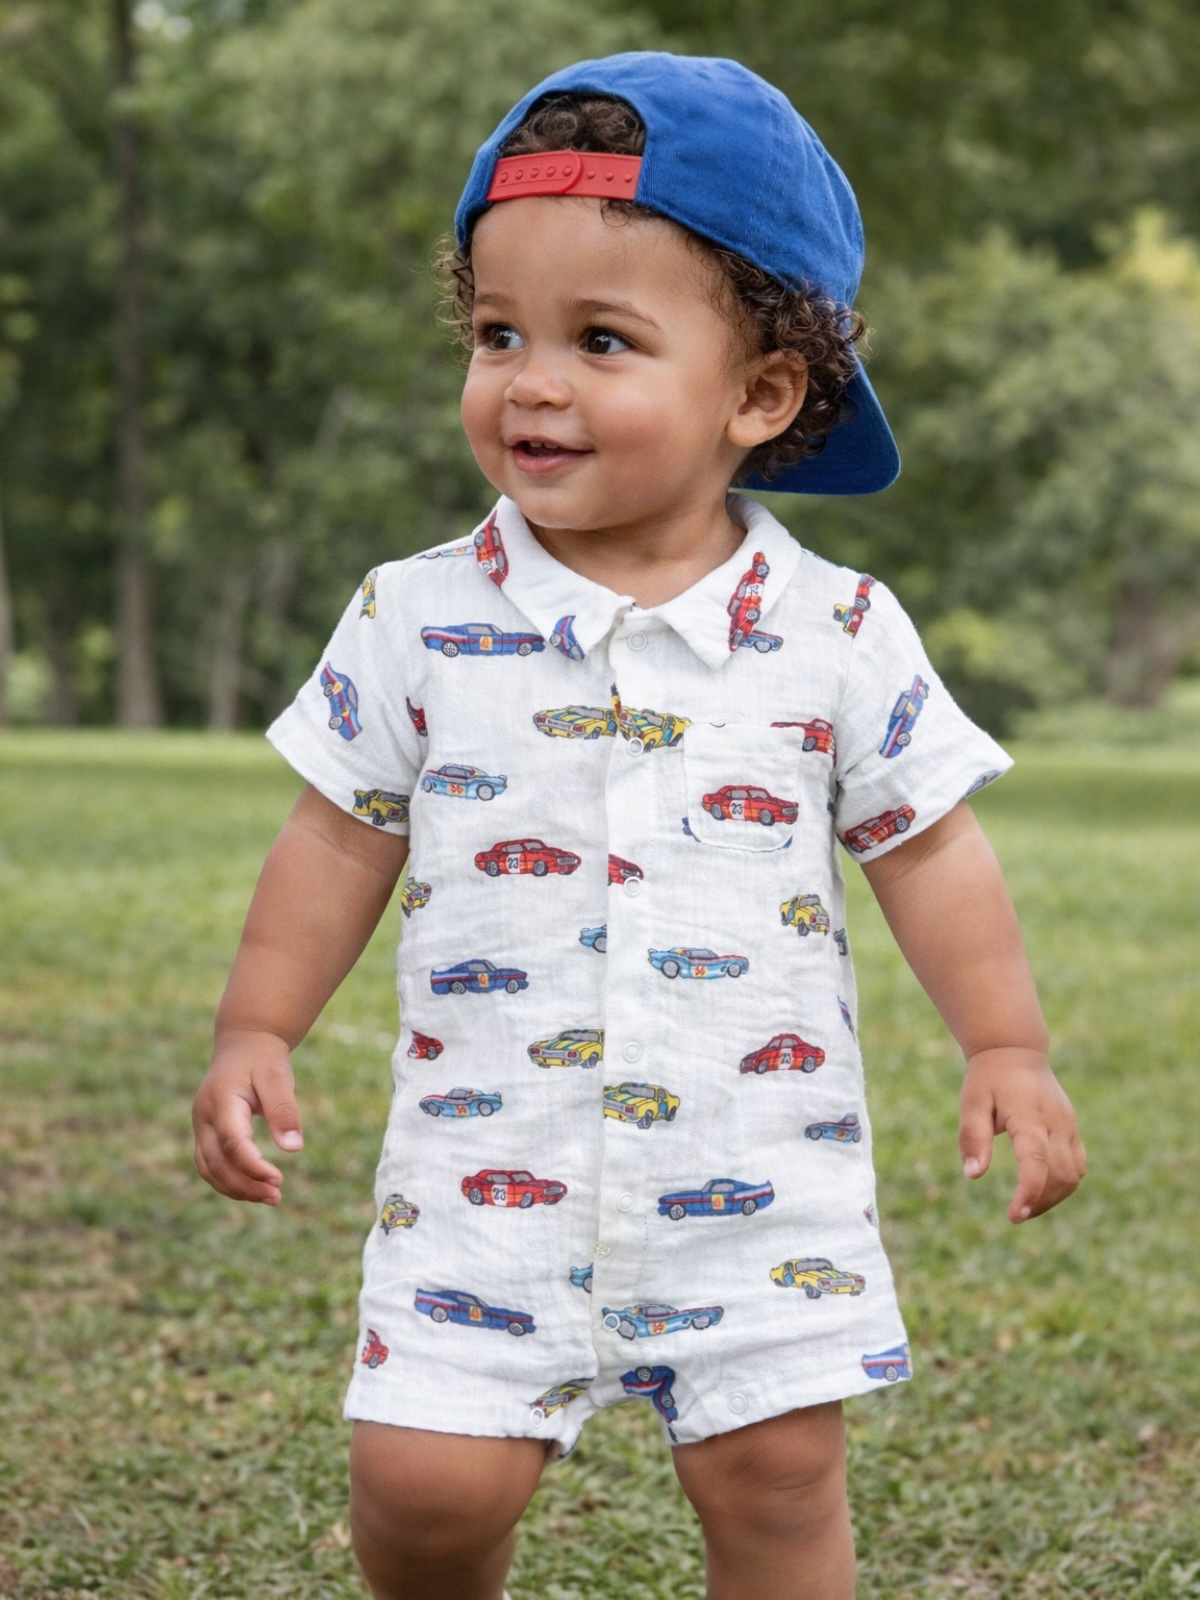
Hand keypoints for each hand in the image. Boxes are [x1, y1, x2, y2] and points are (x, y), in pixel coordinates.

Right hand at [193, 1029, 303, 1204]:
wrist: (244, 1042)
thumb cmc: (263, 1058)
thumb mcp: (278, 1077)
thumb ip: (284, 1110)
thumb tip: (294, 1149)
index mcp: (221, 1101)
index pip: (232, 1143)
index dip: (252, 1166)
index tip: (278, 1180)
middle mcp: (204, 1116)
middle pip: (216, 1162)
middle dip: (245, 1185)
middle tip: (277, 1196)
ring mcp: (201, 1126)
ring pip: (209, 1169)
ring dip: (236, 1188)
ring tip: (271, 1197)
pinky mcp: (206, 1133)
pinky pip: (211, 1164)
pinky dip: (230, 1181)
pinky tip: (256, 1187)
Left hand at [959, 1048, 1085, 1222]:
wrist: (1015, 1052)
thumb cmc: (988, 1080)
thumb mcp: (971, 1104)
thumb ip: (972, 1138)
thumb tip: (973, 1175)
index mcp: (1029, 1116)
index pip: (1036, 1161)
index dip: (1029, 1192)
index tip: (1014, 1215)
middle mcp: (1056, 1122)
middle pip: (1060, 1174)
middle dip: (1040, 1201)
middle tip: (1015, 1214)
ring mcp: (1069, 1125)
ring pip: (1074, 1174)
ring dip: (1054, 1197)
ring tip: (1026, 1205)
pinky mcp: (1073, 1129)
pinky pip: (1077, 1165)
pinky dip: (1063, 1184)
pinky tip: (1042, 1190)